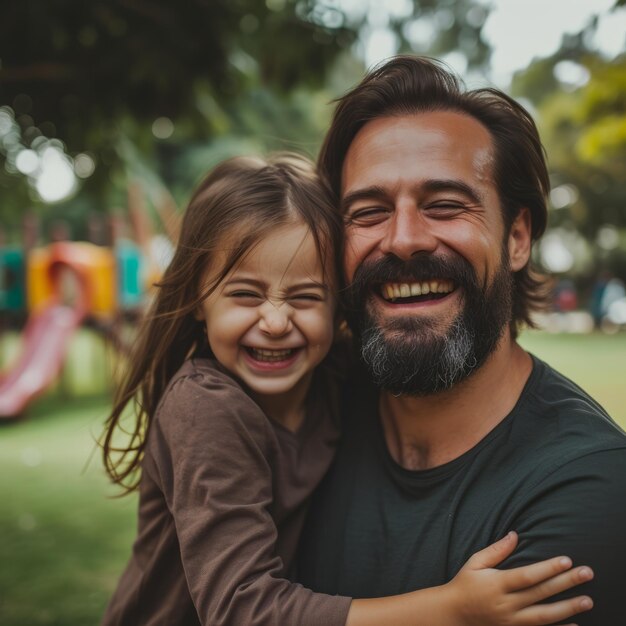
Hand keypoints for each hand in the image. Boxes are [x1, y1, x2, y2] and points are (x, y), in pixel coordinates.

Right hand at [446, 532, 593, 625]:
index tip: (567, 560)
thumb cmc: (465, 584)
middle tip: (587, 573)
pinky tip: (576, 625)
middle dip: (566, 583)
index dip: (548, 568)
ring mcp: (512, 621)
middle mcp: (506, 604)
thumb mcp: (475, 563)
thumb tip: (515, 535)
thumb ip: (496, 550)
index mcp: (497, 584)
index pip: (527, 576)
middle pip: (541, 594)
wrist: (454, 614)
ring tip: (588, 600)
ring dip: (568, 608)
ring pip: (545, 616)